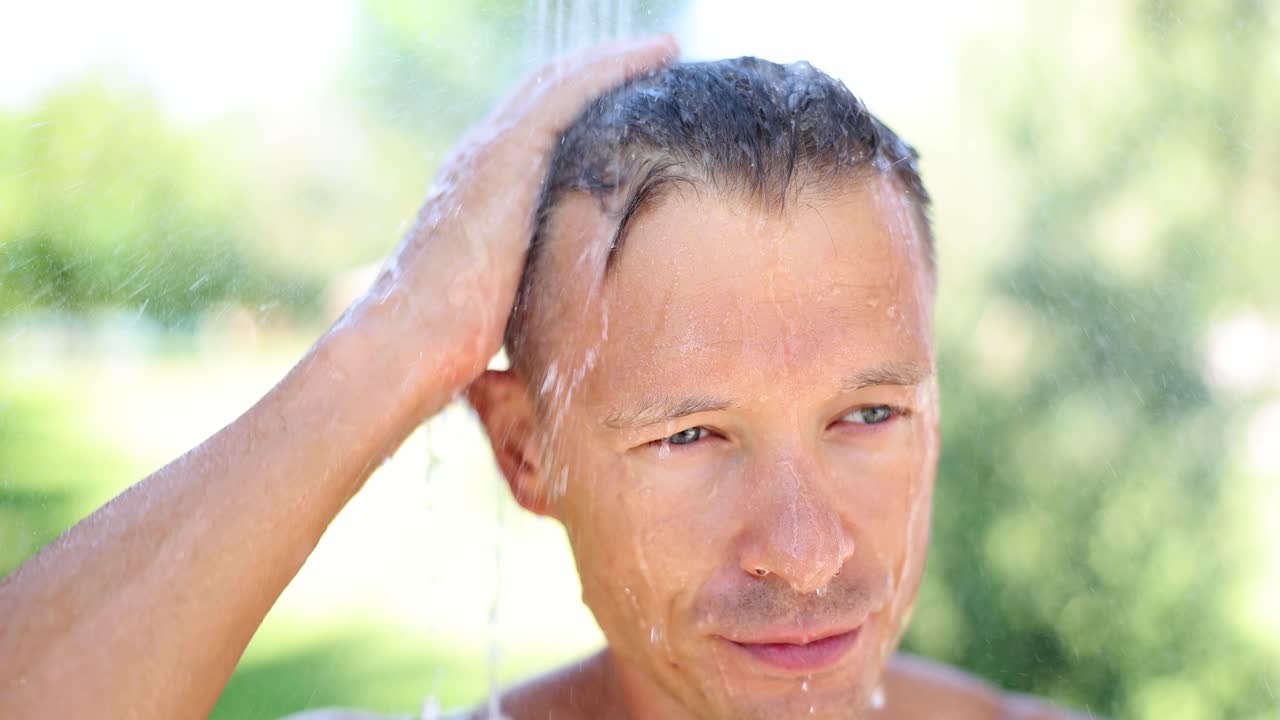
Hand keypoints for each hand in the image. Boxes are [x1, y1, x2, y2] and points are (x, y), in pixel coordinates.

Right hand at [352, 35, 679, 397]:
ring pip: (560, 81)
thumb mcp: (498, 305)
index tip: (629, 100)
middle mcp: (479, 156)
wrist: (406, 348)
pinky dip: (612, 68)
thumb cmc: (445, 347)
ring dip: (615, 59)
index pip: (536, 127)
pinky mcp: (505, 156)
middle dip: (601, 71)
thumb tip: (545, 313)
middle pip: (548, 92)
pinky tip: (651, 58)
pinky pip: (568, 92)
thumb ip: (522, 286)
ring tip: (662, 49)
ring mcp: (489, 151)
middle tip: (654, 58)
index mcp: (478, 188)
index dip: (581, 104)